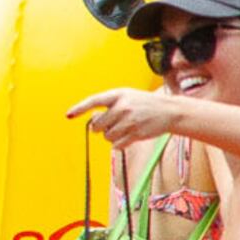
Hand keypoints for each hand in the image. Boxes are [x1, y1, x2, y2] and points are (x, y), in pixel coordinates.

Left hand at [67, 87, 189, 148]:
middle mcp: (123, 107)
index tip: (69, 115)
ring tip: (122, 129)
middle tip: (109, 124)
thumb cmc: (145, 104)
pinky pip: (117, 144)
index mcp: (118, 95)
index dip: (79, 108)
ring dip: (110, 136)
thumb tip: (92, 119)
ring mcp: (130, 121)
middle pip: (97, 124)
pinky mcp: (136, 134)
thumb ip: (108, 105)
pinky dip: (118, 143)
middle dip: (99, 127)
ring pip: (106, 136)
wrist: (169, 111)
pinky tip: (126, 137)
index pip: (93, 101)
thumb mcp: (127, 97)